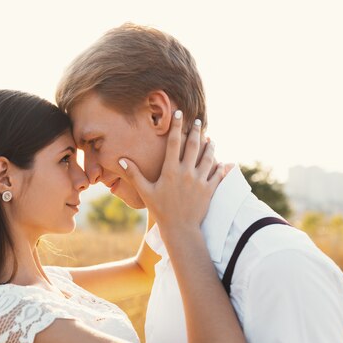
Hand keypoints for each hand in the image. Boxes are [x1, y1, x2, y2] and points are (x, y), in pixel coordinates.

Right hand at [118, 110, 227, 238]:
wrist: (180, 229)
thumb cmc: (160, 210)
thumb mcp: (145, 192)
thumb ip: (134, 174)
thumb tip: (121, 160)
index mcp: (171, 171)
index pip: (174, 143)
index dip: (177, 126)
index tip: (179, 114)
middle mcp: (187, 173)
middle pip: (193, 146)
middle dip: (196, 131)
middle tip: (198, 121)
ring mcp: (200, 181)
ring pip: (208, 157)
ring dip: (210, 146)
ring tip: (210, 138)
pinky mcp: (210, 190)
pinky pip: (217, 174)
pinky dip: (220, 166)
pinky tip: (222, 161)